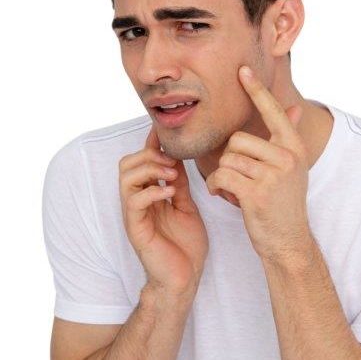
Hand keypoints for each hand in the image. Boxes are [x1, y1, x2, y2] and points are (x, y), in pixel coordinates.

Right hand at [119, 124, 208, 294]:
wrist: (185, 277)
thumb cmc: (185, 245)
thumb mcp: (186, 206)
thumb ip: (178, 184)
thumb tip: (177, 158)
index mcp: (149, 195)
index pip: (141, 162)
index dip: (150, 144)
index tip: (162, 131)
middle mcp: (137, 202)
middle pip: (127, 164)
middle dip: (149, 155)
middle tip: (172, 162)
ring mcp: (134, 215)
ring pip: (126, 178)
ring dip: (150, 169)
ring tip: (172, 175)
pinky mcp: (136, 228)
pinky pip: (134, 201)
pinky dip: (152, 191)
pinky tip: (170, 193)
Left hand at [206, 66, 311, 261]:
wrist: (288, 240)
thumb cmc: (284, 203)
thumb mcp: (292, 168)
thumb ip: (288, 137)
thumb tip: (295, 108)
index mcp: (293, 147)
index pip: (273, 111)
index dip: (257, 90)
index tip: (243, 70)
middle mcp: (287, 157)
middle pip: (238, 139)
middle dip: (231, 159)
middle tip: (239, 177)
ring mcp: (273, 174)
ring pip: (228, 159)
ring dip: (223, 176)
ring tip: (234, 190)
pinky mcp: (256, 192)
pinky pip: (222, 176)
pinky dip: (216, 187)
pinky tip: (224, 196)